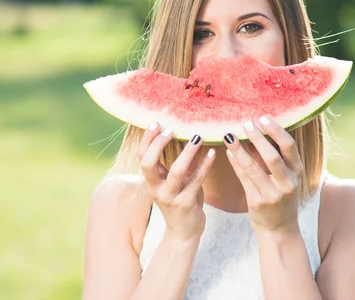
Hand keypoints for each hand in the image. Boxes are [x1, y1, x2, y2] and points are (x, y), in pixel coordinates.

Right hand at [137, 123, 215, 240]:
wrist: (184, 231)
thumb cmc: (180, 200)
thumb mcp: (175, 181)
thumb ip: (176, 162)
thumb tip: (186, 134)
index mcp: (151, 181)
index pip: (142, 157)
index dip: (147, 140)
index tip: (156, 123)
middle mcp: (156, 189)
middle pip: (148, 164)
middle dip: (158, 144)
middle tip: (171, 129)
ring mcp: (170, 198)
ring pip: (176, 172)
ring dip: (187, 153)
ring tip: (198, 137)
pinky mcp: (186, 204)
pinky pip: (196, 181)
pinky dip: (205, 166)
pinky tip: (212, 153)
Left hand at [223, 116, 302, 234]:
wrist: (279, 229)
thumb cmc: (282, 197)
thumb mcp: (287, 177)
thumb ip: (277, 158)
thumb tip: (258, 131)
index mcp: (297, 172)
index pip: (289, 146)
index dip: (276, 130)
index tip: (263, 117)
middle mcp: (287, 183)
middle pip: (272, 156)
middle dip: (258, 138)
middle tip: (246, 123)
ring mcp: (272, 195)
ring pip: (253, 168)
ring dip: (240, 150)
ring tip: (229, 136)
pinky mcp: (257, 203)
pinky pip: (243, 179)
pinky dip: (235, 164)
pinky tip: (228, 153)